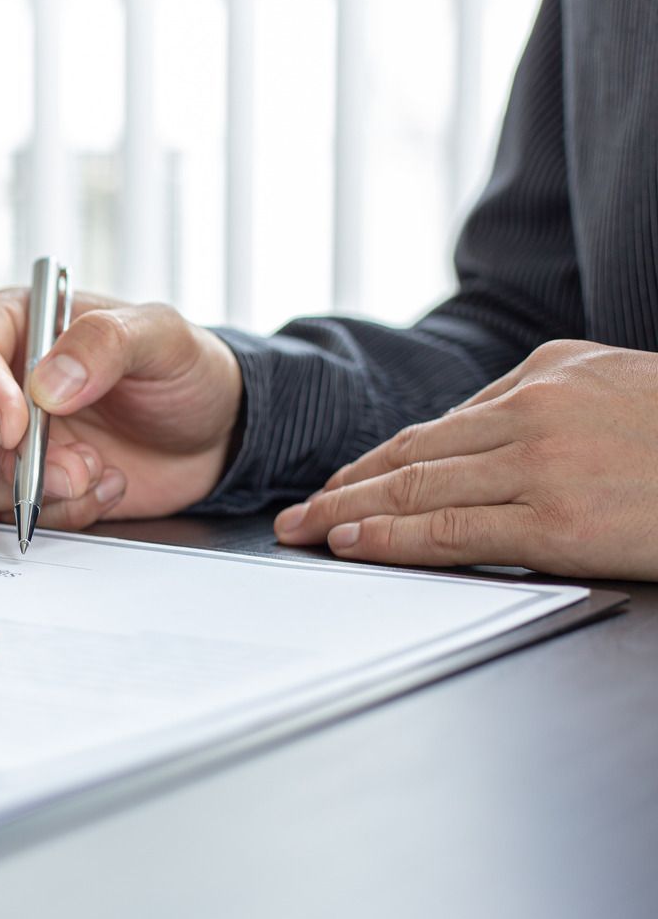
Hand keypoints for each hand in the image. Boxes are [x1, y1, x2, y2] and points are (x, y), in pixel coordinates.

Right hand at [0, 289, 242, 527]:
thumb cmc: (183, 372)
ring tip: (96, 474)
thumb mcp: (163, 337)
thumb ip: (105, 342)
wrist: (212, 435)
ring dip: (30, 490)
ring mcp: (4, 437)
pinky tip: (101, 491)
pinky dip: (52, 513)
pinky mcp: (16, 484)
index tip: (17, 427)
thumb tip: (46, 384)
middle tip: (80, 467)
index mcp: (17, 326)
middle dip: (17, 460)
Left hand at [274, 339, 657, 577]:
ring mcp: (541, 466)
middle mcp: (533, 411)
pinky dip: (392, 539)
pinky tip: (355, 545)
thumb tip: (473, 433)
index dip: (376, 460)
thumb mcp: (621, 385)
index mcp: (548, 373)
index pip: (437, 426)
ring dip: (350, 513)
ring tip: (307, 533)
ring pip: (418, 489)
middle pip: (411, 455)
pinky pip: (452, 531)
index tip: (339, 484)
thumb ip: (546, 402)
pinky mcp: (557, 521)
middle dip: (344, 488)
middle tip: (296, 515)